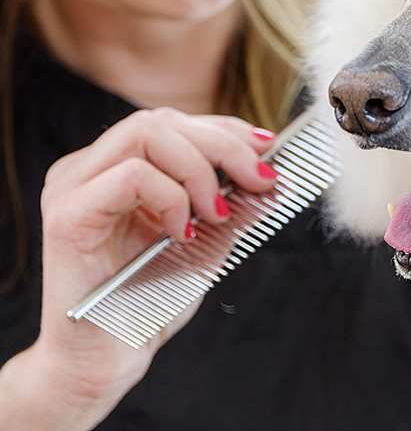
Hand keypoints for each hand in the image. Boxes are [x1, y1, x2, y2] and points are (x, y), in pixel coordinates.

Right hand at [0, 107, 275, 430]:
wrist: (107, 362)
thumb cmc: (149, 301)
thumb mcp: (206, 240)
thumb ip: (231, 202)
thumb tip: (271, 172)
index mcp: (115, 167)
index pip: (174, 123)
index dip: (225, 128)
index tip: (267, 149)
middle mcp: (89, 168)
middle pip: (162, 121)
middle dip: (223, 145)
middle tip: (259, 181)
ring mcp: (73, 186)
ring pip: (146, 133)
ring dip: (199, 169)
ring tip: (218, 213)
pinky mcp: (68, 215)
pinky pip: (131, 176)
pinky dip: (173, 197)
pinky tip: (184, 232)